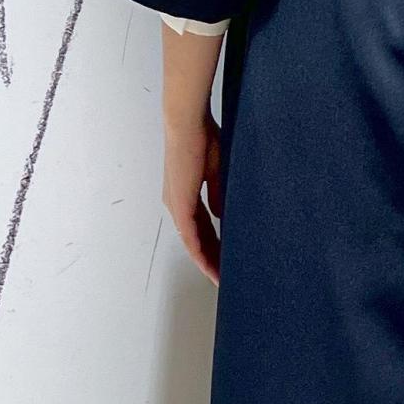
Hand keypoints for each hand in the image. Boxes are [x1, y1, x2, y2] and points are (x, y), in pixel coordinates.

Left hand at [163, 113, 225, 285]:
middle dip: (211, 259)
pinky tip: (211, 267)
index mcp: (185, 196)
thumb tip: (221, 215)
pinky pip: (190, 237)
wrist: (188, 125)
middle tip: (226, 277)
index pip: (201, 228)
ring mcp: (177, 206)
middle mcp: (177, 204)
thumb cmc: (203, 139)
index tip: (226, 260)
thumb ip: (217, 195)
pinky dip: (201, 254)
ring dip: (206, 261)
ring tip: (221, 278)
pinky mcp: (180, 205)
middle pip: (196, 240)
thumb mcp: (215, 171)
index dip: (213, 245)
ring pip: (192, 243)